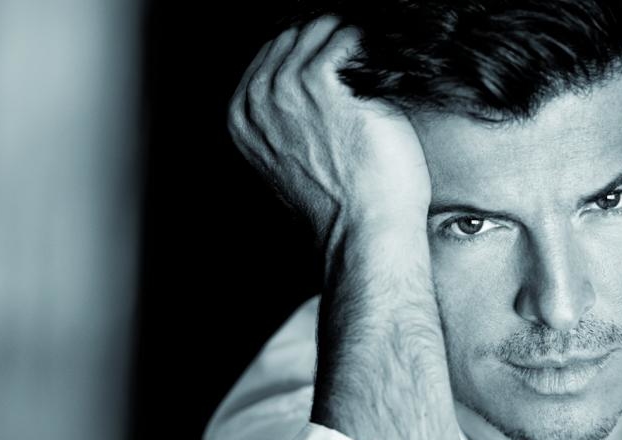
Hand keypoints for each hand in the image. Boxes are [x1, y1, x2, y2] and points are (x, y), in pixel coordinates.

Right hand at [227, 15, 431, 255]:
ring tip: (375, 58)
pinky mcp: (322, 82)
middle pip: (290, 38)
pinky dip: (366, 43)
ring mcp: (286, 88)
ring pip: (317, 31)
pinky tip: (381, 65)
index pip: (269, 56)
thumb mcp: (288, 163)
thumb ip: (282, 122)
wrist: (361, 227)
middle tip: (360, 49)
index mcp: (240, 120)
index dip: (306, 49)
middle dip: (326, 38)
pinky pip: (344, 37)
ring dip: (349, 37)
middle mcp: (257, 100)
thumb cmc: (338, 202)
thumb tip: (303, 84)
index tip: (336, 53)